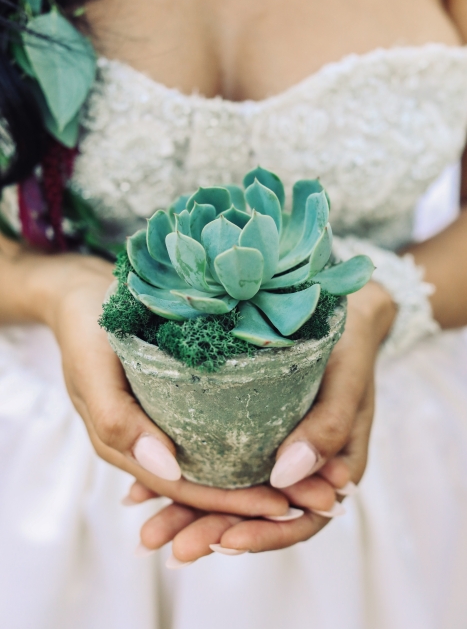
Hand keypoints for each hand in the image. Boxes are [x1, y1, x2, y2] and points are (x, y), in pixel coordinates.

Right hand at [40, 253, 289, 517]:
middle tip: (316, 499)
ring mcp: (161, 424)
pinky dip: (244, 447)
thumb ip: (117, 421)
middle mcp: (147, 444)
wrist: (80, 293)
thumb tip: (165, 468)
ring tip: (310, 480)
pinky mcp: (175, 402)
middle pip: (205, 485)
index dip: (233, 503)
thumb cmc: (86, 327)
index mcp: (125, 447)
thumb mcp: (93, 369)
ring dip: (258, 478)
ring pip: (213, 465)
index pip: (185, 488)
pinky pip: (211, 435)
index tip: (283, 505)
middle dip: (257, 499)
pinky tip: (282, 444)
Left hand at [129, 281, 395, 562]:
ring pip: (232, 497)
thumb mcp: (347, 382)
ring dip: (192, 516)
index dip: (265, 535)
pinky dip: (185, 479)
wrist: (341, 316)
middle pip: (258, 516)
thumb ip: (327, 428)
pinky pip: (217, 466)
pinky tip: (146, 489)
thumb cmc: (350, 347)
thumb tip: (286, 476)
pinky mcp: (248, 435)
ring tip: (150, 530)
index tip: (226, 541)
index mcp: (333, 472)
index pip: (300, 520)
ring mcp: (271, 455)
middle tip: (172, 548)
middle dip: (214, 534)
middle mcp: (299, 472)